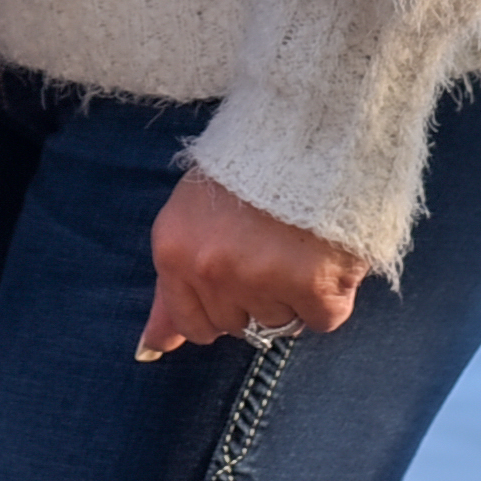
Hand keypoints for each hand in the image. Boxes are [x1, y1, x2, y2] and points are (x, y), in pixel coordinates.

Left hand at [134, 169, 369, 360]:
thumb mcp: (193, 215)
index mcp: (174, 251)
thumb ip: (173, 289)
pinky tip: (325, 253)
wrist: (309, 129)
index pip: (193, 324)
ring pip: (280, 323)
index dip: (222, 305)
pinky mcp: (311, 286)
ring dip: (294, 293)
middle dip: (256, 296)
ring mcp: (260, 279)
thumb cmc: (249, 169)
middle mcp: (210, 270)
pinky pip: (322, 319)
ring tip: (298, 241)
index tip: (240, 275)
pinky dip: (330, 294)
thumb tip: (150, 350)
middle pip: (237, 326)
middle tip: (272, 246)